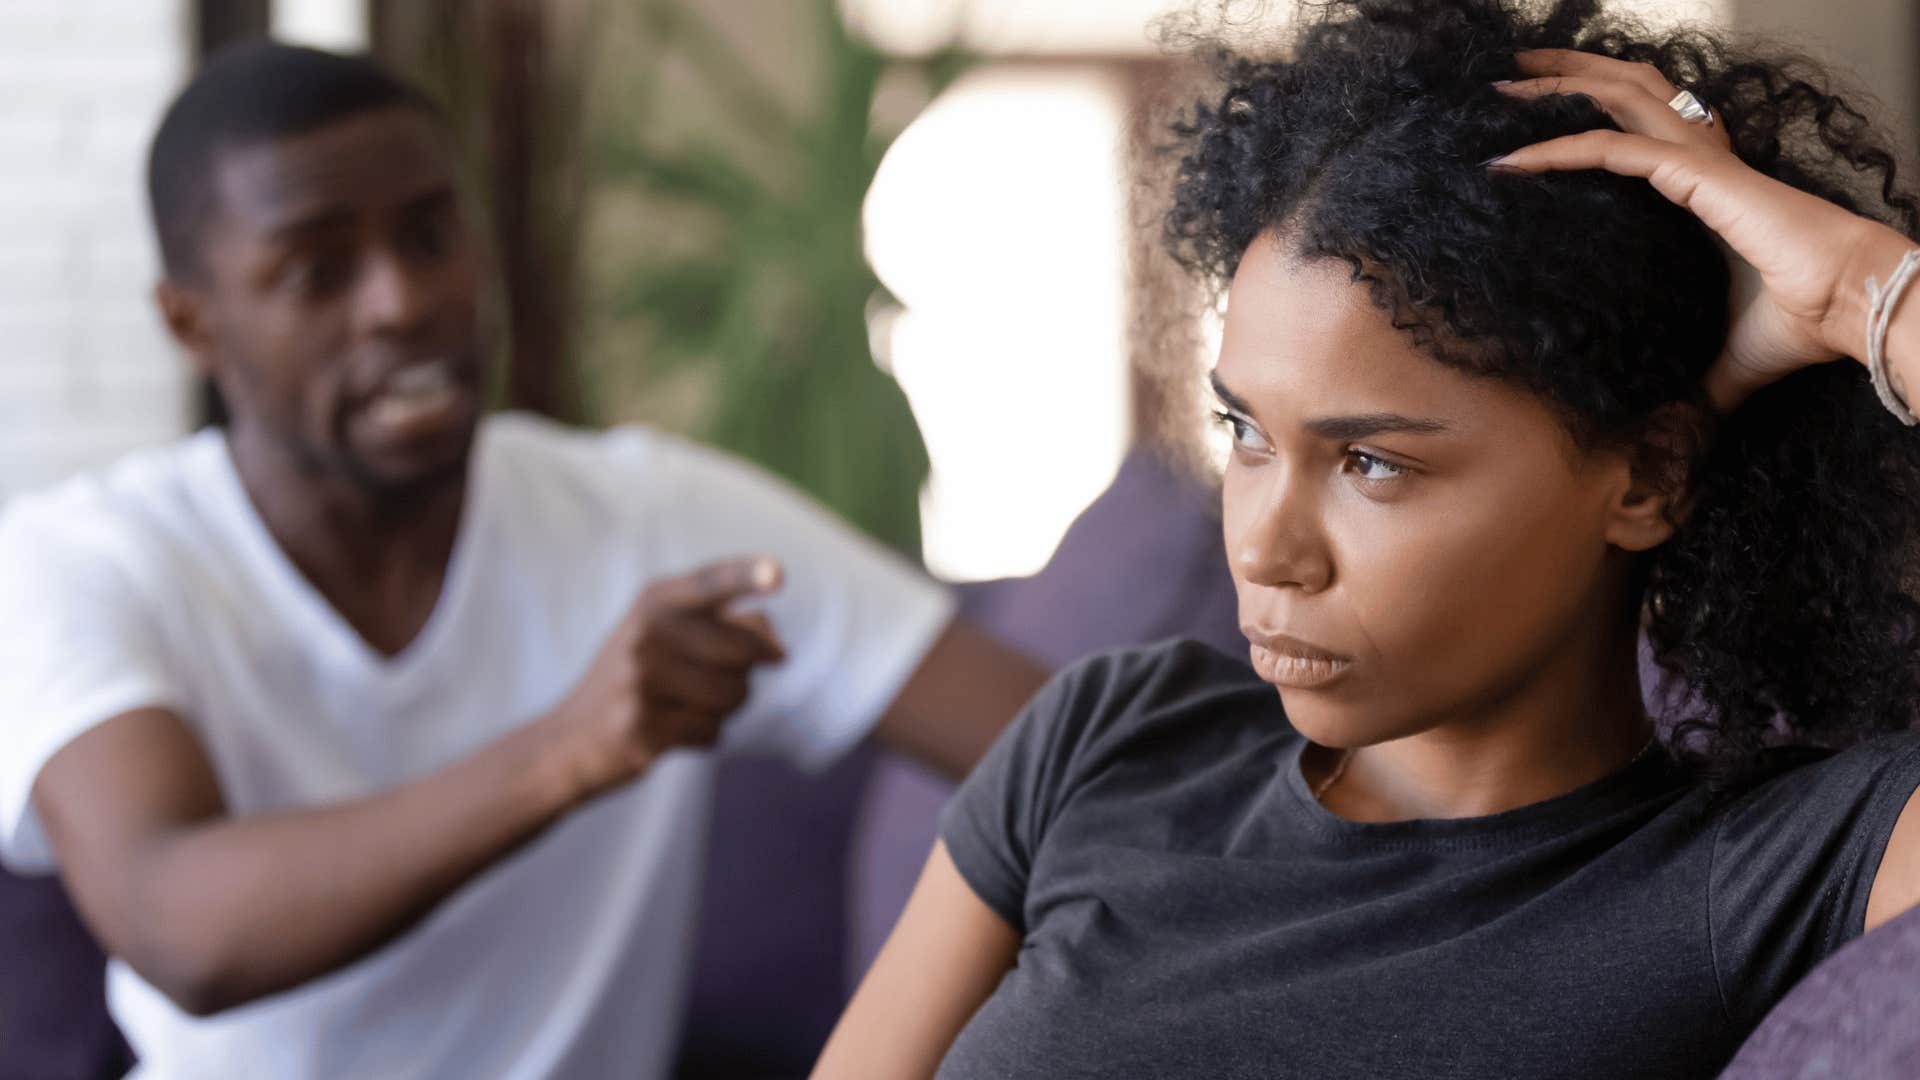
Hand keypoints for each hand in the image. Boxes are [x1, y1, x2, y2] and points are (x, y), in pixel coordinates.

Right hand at [543, 555, 786, 797]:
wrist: (568, 740)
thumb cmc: (638, 680)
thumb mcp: (669, 636)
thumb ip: (728, 626)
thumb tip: (777, 648)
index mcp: (655, 601)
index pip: (710, 583)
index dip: (747, 576)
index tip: (779, 573)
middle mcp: (646, 634)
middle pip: (743, 652)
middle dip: (745, 674)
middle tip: (716, 683)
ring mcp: (641, 680)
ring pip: (733, 695)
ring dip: (725, 709)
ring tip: (686, 707)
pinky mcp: (642, 727)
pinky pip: (712, 733)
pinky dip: (704, 737)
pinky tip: (670, 731)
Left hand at [1490, 49, 1909, 411]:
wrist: (1852, 308)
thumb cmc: (1808, 322)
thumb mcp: (1728, 356)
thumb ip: (1698, 381)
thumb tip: (1676, 425)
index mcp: (1708, 188)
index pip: (1638, 135)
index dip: (1587, 124)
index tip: (1530, 140)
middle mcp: (1702, 162)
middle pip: (1626, 95)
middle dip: (1568, 78)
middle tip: (1510, 78)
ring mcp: (1700, 162)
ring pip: (1618, 99)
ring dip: (1558, 88)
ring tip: (1503, 87)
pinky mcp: (1698, 175)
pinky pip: (1613, 149)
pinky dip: (1559, 149)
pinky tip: (1512, 162)